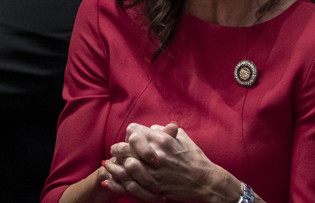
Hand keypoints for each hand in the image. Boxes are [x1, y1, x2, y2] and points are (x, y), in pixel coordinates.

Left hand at [106, 122, 231, 201]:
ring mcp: (154, 170)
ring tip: (110, 167)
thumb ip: (166, 130)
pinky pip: (128, 183)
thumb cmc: (195, 158)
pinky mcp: (153, 186)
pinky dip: (116, 183)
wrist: (204, 181)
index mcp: (163, 139)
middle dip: (117, 150)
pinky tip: (110, 181)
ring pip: (122, 166)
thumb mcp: (183, 138)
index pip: (134, 130)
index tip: (128, 140)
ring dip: (114, 166)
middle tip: (116, 153)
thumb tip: (151, 128)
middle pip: (124, 147)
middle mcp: (156, 153)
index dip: (128, 135)